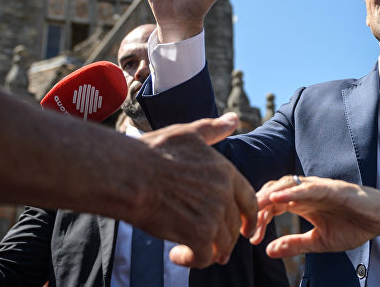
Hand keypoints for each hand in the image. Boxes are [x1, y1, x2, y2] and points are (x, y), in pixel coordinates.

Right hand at [135, 113, 256, 267]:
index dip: (248, 217)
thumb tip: (233, 119)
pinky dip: (192, 260)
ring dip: (207, 251)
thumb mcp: (187, 134)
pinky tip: (176, 255)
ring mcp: (213, 215)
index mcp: (225, 172)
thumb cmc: (153, 152)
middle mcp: (224, 194)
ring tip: (186, 250)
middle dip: (225, 239)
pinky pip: (204, 257)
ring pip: (221, 243)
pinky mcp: (198, 234)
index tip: (243, 230)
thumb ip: (213, 130)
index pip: (249, 200)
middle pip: (234, 225)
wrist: (130, 173)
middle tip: (213, 248)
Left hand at [250, 175, 379, 258]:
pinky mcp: (335, 189)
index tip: (250, 237)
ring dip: (270, 194)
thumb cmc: (353, 226)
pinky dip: (293, 191)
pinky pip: (310, 188)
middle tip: (246, 222)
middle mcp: (307, 192)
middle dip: (258, 204)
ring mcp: (320, 188)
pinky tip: (278, 198)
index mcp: (301, 203)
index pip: (272, 205)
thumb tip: (268, 251)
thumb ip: (295, 244)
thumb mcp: (319, 242)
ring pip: (288, 184)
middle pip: (274, 190)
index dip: (258, 218)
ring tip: (256, 206)